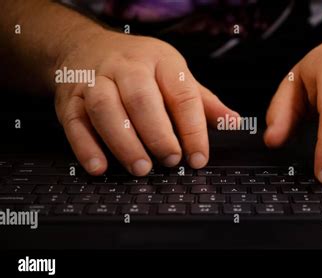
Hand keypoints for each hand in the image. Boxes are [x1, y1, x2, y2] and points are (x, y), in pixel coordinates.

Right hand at [54, 30, 237, 175]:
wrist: (87, 48)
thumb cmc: (140, 67)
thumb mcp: (175, 76)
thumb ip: (204, 102)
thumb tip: (233, 121)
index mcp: (161, 61)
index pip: (182, 94)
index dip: (193, 129)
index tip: (198, 157)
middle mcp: (126, 67)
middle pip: (142, 99)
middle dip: (158, 134)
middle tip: (169, 160)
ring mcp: (95, 81)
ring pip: (106, 109)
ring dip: (124, 142)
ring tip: (141, 167)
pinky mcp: (69, 98)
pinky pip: (75, 121)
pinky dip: (86, 147)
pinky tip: (99, 166)